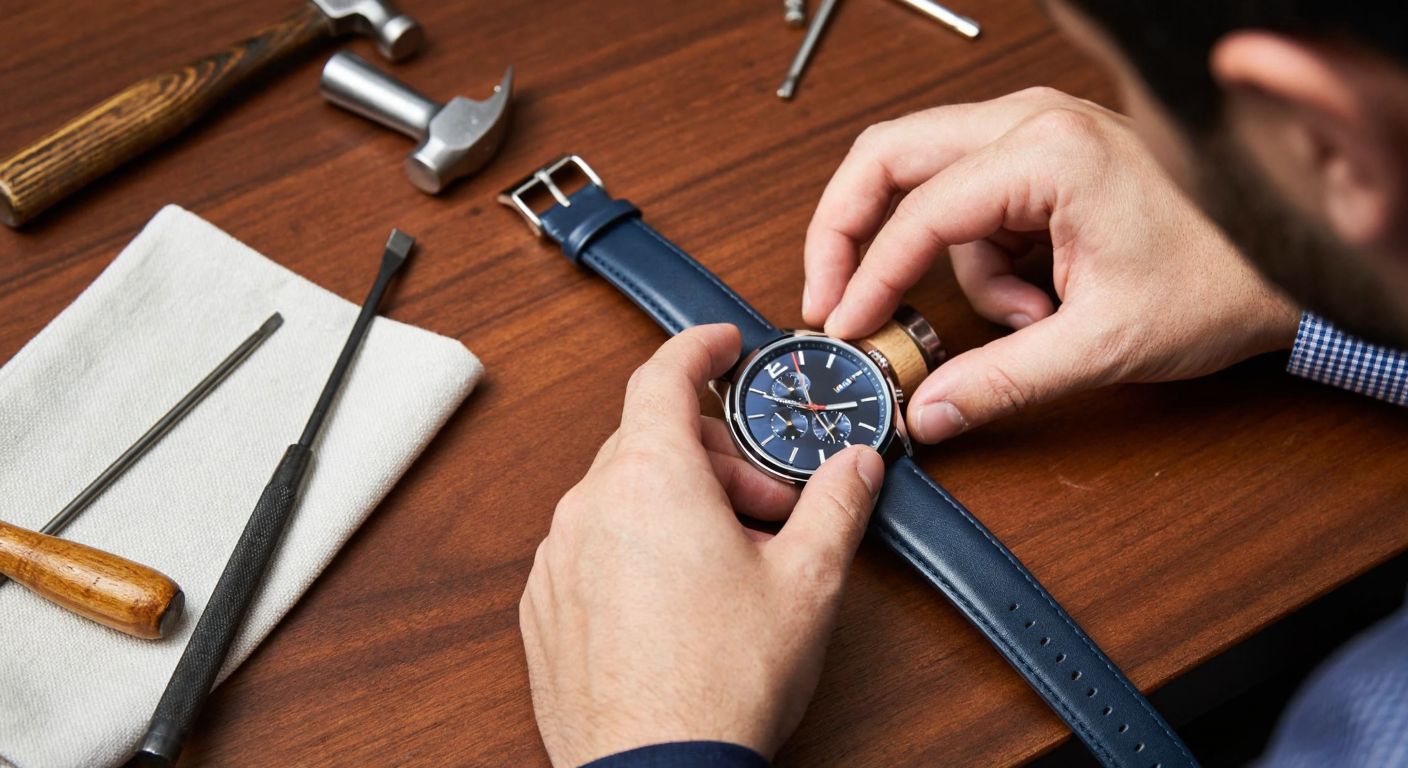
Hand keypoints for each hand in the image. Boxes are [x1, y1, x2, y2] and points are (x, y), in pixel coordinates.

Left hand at [520, 324, 885, 765]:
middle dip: (714, 454)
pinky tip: (676, 599)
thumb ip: (836, 506)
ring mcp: (557, 559)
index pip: (663, 374)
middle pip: (650, 439)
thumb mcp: (808, 582)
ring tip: (727, 561)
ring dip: (674, 503)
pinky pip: (590, 546)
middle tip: (766, 504)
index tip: (722, 345)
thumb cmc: (722, 684)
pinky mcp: (543, 608)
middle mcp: (589, 507)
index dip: (698, 346)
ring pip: (619, 494)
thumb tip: (857, 466)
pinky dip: (632, 547)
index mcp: (650, 479)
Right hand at [803, 87, 1300, 442]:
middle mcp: (1032, 120)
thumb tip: (927, 410)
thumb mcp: (1101, 344)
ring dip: (946, 263)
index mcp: (1048, 151)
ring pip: (928, 185)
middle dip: (849, 230)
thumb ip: (1001, 381)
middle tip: (831, 295)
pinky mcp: (1042, 156)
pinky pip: (971, 208)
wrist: (1288, 264)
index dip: (867, 277)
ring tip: (1025, 320)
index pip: (917, 211)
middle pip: (890, 157)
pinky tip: (1043, 302)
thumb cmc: (1222, 279)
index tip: (843, 326)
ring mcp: (1036, 130)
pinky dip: (984, 262)